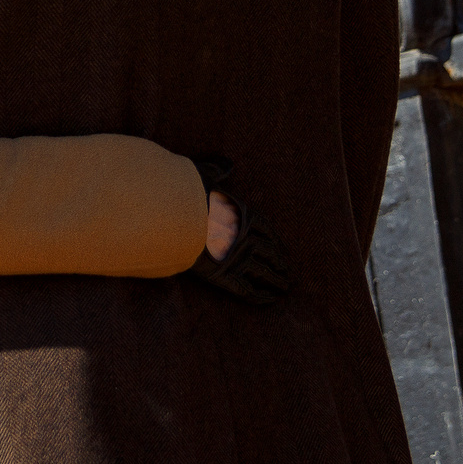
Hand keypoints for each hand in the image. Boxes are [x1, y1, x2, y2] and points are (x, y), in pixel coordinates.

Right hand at [183, 160, 289, 305]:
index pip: (266, 231)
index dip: (275, 241)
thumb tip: (227, 163)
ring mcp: (237, 258)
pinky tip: (269, 300)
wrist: (175, 216)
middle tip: (287, 270)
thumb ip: (218, 170)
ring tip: (284, 287)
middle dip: (279, 261)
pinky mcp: (225, 276)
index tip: (280, 248)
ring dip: (276, 280)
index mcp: (244, 215)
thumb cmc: (189, 194)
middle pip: (270, 252)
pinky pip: (248, 290)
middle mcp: (246, 238)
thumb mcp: (206, 174)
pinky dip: (260, 296)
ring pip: (264, 273)